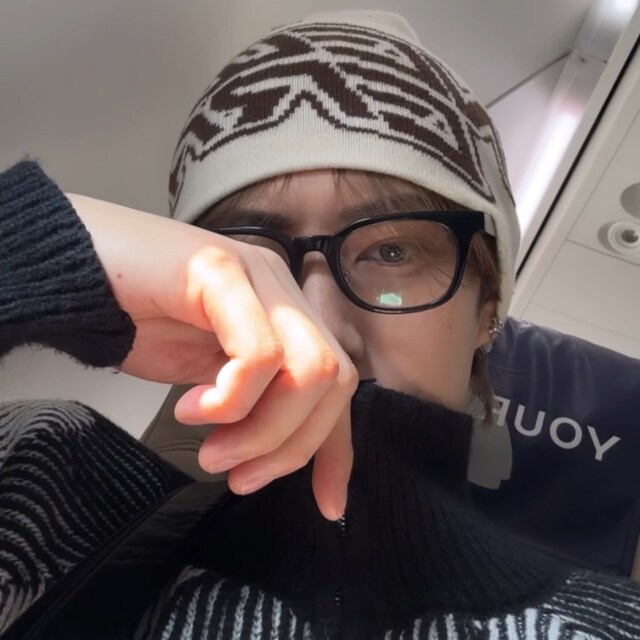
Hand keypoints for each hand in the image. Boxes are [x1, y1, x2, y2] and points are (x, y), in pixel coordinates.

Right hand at [69, 194, 356, 519]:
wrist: (66, 271)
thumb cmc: (133, 321)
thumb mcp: (208, 380)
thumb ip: (250, 405)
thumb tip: (275, 455)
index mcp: (283, 315)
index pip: (337, 384)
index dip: (337, 449)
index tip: (329, 505)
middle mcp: (280, 290)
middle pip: (335, 380)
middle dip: (292, 447)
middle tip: (239, 476)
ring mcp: (255, 275)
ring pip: (309, 370)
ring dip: (261, 431)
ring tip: (210, 447)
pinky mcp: (220, 270)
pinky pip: (258, 354)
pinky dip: (230, 400)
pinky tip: (189, 407)